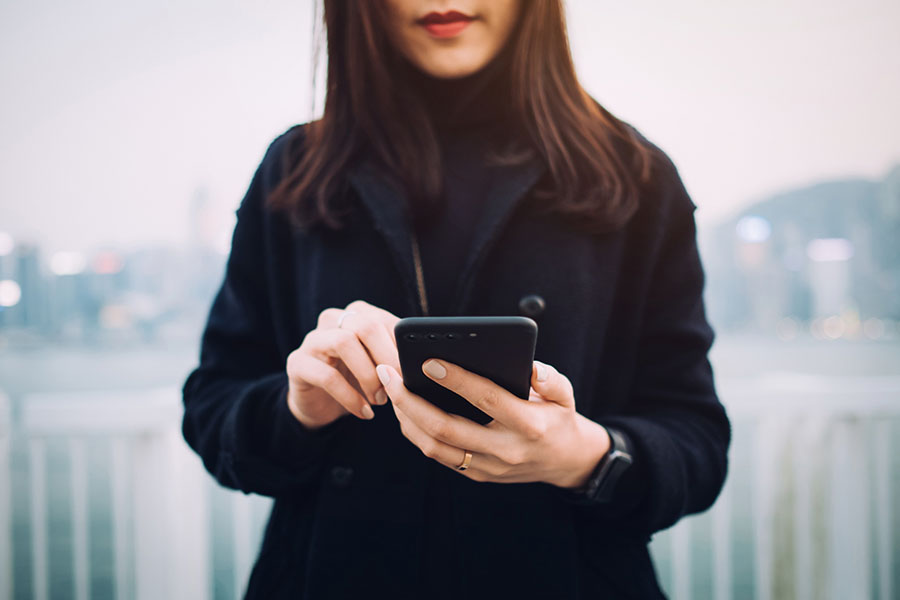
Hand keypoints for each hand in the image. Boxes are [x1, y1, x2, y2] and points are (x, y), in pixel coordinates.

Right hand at [285, 300, 401, 429]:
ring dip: (368, 374)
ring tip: (380, 399)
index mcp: (355, 315)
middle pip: (364, 325)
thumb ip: (396, 357)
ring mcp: (311, 340)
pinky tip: (364, 412)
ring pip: (343, 342)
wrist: (320, 404)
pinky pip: (327, 376)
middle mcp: (332, 321)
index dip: (399, 344)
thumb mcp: (378, 366)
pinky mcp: (297, 364)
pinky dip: (351, 397)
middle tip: (398, 383)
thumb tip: (422, 362)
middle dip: (386, 357)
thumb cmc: (356, 380)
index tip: (412, 369)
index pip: (382, 318)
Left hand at [375, 358, 610, 488]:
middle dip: (410, 400)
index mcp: (529, 425)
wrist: (565, 462)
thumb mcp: (566, 395)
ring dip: (406, 418)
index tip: (429, 361)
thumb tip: (531, 367)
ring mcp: (488, 467)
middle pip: (446, 428)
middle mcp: (505, 450)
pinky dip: (416, 432)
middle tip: (389, 373)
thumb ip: (551, 379)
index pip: (487, 399)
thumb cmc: (558, 418)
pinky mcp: (477, 475)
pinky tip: (405, 409)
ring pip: (435, 447)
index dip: (457, 380)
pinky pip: (439, 455)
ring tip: (391, 388)